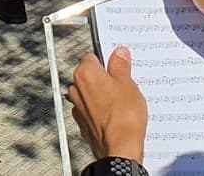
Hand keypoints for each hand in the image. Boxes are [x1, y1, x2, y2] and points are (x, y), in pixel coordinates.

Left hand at [68, 47, 146, 163]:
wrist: (119, 149)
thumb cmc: (124, 117)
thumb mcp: (128, 84)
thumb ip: (120, 65)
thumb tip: (119, 53)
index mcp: (85, 73)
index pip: (93, 57)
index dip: (108, 62)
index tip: (120, 67)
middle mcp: (76, 87)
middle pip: (91, 75)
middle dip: (106, 80)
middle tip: (124, 87)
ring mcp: (77, 106)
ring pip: (91, 94)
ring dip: (103, 96)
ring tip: (122, 104)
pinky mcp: (82, 122)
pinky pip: (92, 110)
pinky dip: (101, 111)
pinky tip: (116, 117)